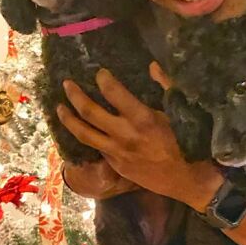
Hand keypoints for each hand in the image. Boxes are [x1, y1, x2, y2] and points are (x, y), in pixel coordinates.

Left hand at [57, 67, 221, 211]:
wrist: (186, 178)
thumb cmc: (186, 142)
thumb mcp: (179, 111)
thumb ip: (166, 86)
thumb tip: (153, 66)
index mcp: (142, 118)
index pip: (114, 93)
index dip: (104, 80)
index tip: (100, 72)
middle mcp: (124, 135)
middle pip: (90, 112)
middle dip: (75, 95)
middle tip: (67, 84)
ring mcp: (117, 152)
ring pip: (84, 133)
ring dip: (68, 119)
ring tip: (59, 107)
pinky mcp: (115, 165)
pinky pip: (94, 148)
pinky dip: (83, 137)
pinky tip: (79, 130)